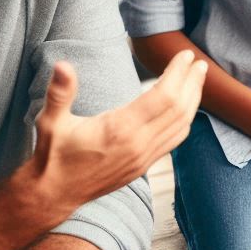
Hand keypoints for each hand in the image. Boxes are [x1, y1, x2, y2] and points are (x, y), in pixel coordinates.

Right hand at [30, 49, 206, 207]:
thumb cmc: (52, 155)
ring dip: (193, 100)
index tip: (186, 55)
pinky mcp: (144, 166)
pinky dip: (185, 120)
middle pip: (179, 109)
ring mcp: (144, 158)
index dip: (178, 73)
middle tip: (199, 62)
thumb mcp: (50, 121)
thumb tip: (62, 65)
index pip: (163, 96)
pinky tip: (186, 107)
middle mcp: (138, 145)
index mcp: (120, 130)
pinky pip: (174, 140)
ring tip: (198, 79)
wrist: (54, 194)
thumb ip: (60, 93)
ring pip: (182, 126)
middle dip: (192, 83)